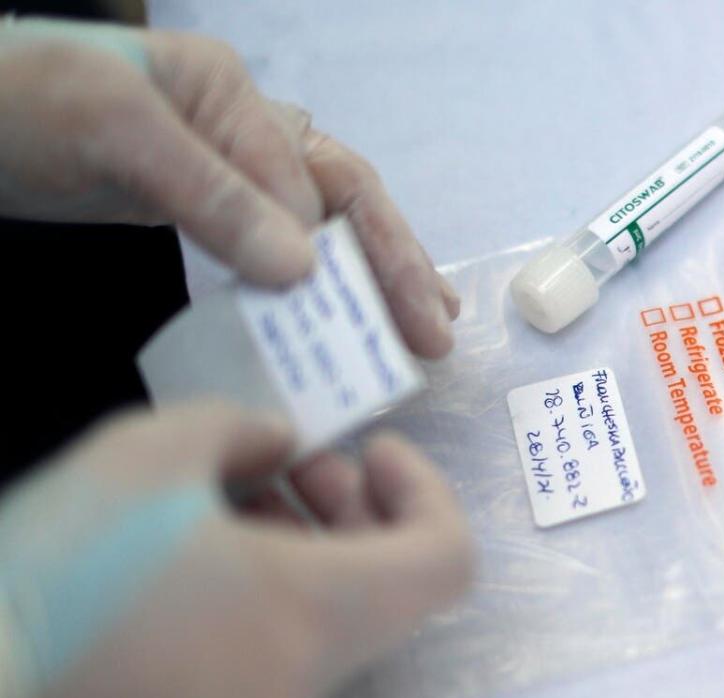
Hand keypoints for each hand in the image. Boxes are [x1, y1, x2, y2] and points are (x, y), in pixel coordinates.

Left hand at [0, 18, 457, 355]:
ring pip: (318, 220)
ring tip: (419, 324)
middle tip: (434, 331)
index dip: (339, 250)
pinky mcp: (194, 200)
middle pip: (340, 194)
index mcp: (229, 93)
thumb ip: (213, 196)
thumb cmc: (21, 106)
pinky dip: (313, 278)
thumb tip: (305, 270)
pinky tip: (340, 308)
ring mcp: (220, 163)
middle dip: (392, 262)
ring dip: (371, 273)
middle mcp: (240, 124)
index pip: (309, 178)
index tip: (347, 316)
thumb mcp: (115, 134)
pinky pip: (271, 242)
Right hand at [0, 401, 470, 697]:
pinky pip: (277, 661)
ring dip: (313, 554)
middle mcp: (302, 678)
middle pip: (391, 592)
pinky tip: (195, 565)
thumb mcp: (152, 449)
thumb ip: (244, 428)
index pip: (446, 562)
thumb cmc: (64, 560)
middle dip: (361, 513)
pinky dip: (271, 603)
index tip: (372, 452)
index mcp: (312, 608)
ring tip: (234, 506)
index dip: (427, 494)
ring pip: (331, 626)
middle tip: (298, 467)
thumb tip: (280, 444)